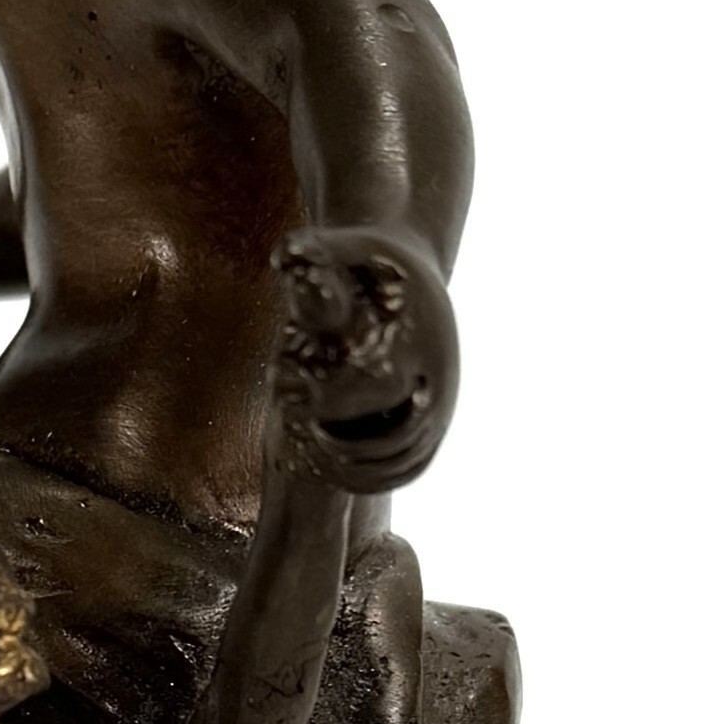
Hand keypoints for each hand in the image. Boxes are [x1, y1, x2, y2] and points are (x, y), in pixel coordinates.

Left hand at [270, 226, 458, 490]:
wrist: (419, 272)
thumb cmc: (378, 258)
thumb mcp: (353, 243)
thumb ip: (317, 248)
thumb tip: (282, 253)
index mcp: (422, 342)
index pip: (380, 389)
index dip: (336, 405)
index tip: (297, 407)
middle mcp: (440, 378)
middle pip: (400, 436)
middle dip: (348, 448)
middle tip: (302, 441)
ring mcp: (442, 402)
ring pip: (408, 461)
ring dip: (362, 474)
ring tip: (315, 461)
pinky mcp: (436, 418)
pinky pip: (412, 466)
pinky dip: (377, 480)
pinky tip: (337, 472)